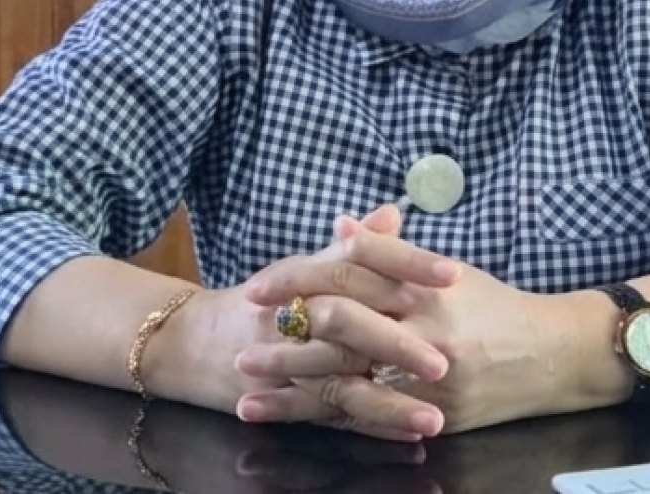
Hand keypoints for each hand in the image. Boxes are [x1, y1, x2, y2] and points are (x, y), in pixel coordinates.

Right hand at [151, 206, 459, 441]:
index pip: (361, 258)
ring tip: (434, 417)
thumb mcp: (307, 264)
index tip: (453, 273)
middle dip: (399, 344)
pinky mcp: (285, 400)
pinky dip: (367, 426)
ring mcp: (289, 363)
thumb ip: (355, 244)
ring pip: (341, 382)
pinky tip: (405, 436)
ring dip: (389, 403)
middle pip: (350, 324)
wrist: (196, 340)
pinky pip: (329, 416)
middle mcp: (297, 314)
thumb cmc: (267, 297)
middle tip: (447, 361)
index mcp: (309, 272)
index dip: (407, 263)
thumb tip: (394, 213)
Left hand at [249, 206, 571, 435]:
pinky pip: (370, 414)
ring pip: (347, 374)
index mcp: (425, 280)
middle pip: (342, 319)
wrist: (555, 355)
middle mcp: (426, 321)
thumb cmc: (498, 307)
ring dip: (291, 381)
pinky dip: (324, 416)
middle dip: (286, 328)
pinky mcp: (434, 411)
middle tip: (242, 331)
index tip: (261, 284)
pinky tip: (290, 417)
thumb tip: (340, 227)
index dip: (302, 272)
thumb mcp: (448, 271)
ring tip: (246, 385)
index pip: (353, 266)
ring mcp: (430, 370)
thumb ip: (391, 251)